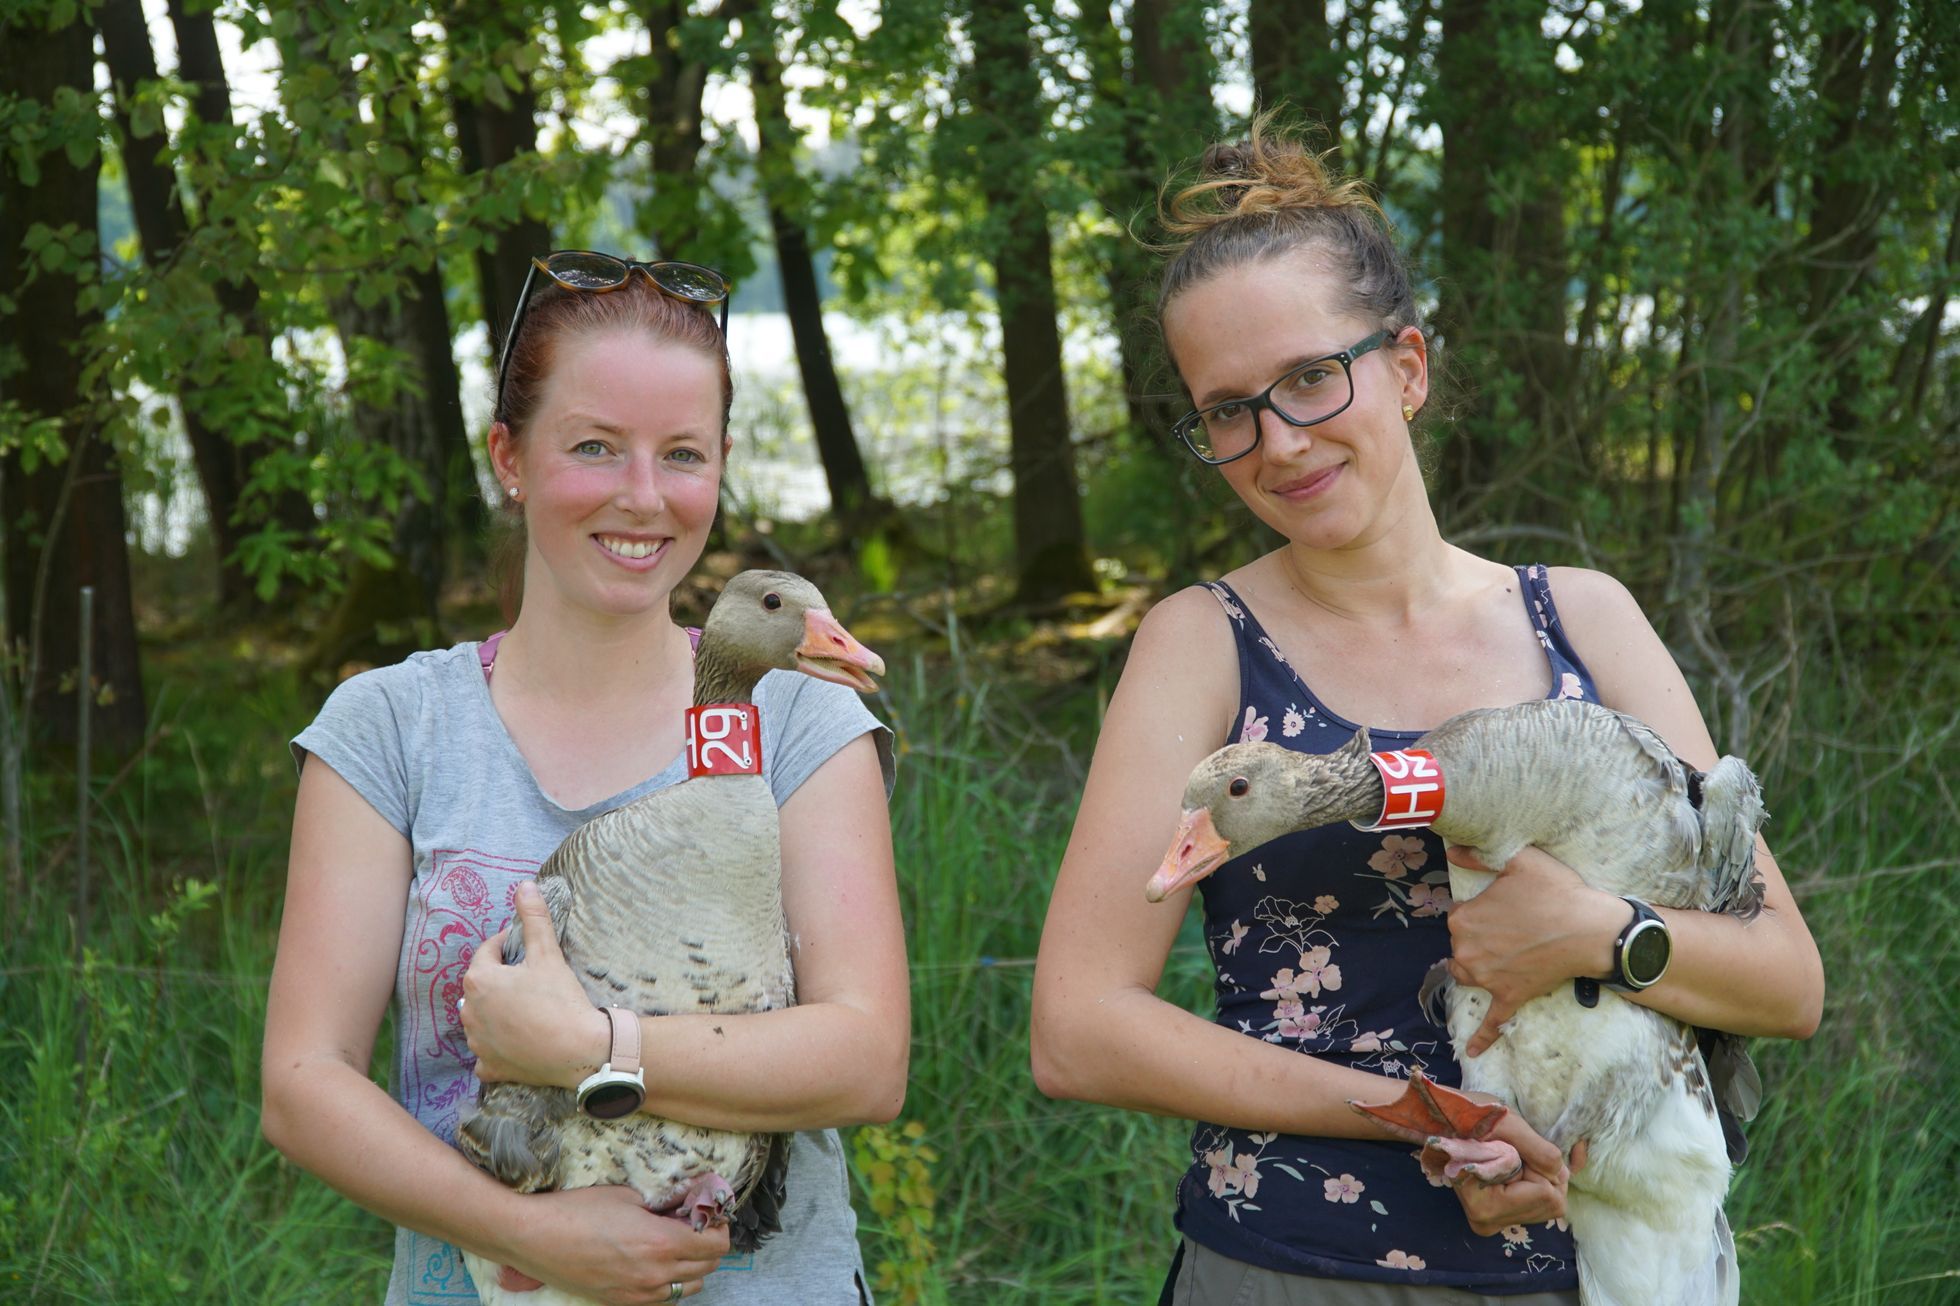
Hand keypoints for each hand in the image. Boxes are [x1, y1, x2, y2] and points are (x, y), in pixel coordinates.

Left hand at [463, 880, 609, 1087]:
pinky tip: (515, 1043)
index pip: (488, 951)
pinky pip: (485, 1054)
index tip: (527, 947)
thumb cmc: (560, 999)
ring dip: (495, 1012)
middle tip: (529, 979)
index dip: (508, 945)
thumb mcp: (548, 954)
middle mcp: (469, 1011)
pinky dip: (496, 1047)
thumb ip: (534, 918)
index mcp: (479, 980)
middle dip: (500, 979)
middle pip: (482, 986)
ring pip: (480, 1019)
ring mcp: (477, 1042)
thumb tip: (525, 885)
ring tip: (525, 1009)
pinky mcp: (489, 1067)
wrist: (579, 1050)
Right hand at [497, 1185, 729, 1302]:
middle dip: (709, 1244)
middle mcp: (655, 1275)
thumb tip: (685, 1206)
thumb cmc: (578, 1210)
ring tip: (676, 1245)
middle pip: (707, 1267)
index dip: (719, 1226)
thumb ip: (663, 1206)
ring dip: (692, 1267)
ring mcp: (638, 1294)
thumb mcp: (628, 1196)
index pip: (715, 1245)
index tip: (710, 1213)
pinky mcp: (621, 1303)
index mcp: (661, 1243)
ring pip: (688, 1288)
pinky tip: (655, 1264)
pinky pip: (662, 1299)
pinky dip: (669, 1284)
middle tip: (695, 1225)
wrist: (535, 1238)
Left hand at [1445, 846, 1624, 1056]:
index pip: (1459, 915)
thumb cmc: (1556, 892)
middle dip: (1480, 936)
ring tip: (1499, 957)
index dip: (1481, 908)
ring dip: (1476, 968)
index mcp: (1463, 919)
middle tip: (1511, 926)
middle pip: (1462, 944)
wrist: (1592, 930)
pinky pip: (1492, 1022)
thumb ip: (1479, 854)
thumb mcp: (1518, 860)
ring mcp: (1488, 978)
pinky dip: (1482, 1037)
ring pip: (1468, 975)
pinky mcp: (1510, 997)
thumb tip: (1454, 849)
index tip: (1504, 905)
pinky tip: (1473, 1053)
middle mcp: (1467, 951)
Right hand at [1450, 1103, 1587, 1237]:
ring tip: (1514, 1159)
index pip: (1545, 1193)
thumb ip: (1538, 1150)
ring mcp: (1494, 1223)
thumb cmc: (1469, 1117)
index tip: (1512, 1148)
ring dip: (1542, 1177)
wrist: (1445, 1121)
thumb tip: (1560, 1175)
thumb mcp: (1507, 1124)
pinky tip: (1521, 1168)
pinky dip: (1540, 1183)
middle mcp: (1487, 1223)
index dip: (1538, 1165)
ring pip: (1551, 1205)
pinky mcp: (1501, 1218)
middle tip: (1516, 1152)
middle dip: (1543, 1173)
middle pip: (1552, 1203)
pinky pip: (1542, 1206)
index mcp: (1484, 1207)